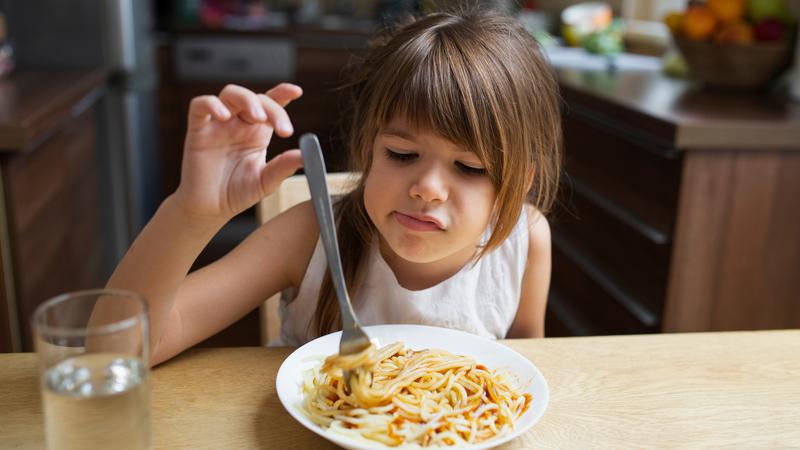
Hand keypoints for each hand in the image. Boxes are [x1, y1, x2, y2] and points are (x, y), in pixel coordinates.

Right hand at [174, 83, 303, 219]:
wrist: (210, 209)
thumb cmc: (237, 193)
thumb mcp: (266, 182)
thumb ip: (283, 167)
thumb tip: (306, 156)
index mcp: (258, 132)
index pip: (271, 104)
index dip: (283, 92)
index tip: (297, 92)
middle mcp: (239, 123)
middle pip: (255, 98)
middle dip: (271, 108)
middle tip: (283, 129)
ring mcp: (218, 125)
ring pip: (230, 94)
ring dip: (246, 99)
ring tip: (258, 117)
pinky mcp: (197, 130)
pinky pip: (200, 106)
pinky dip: (211, 105)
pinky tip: (224, 115)